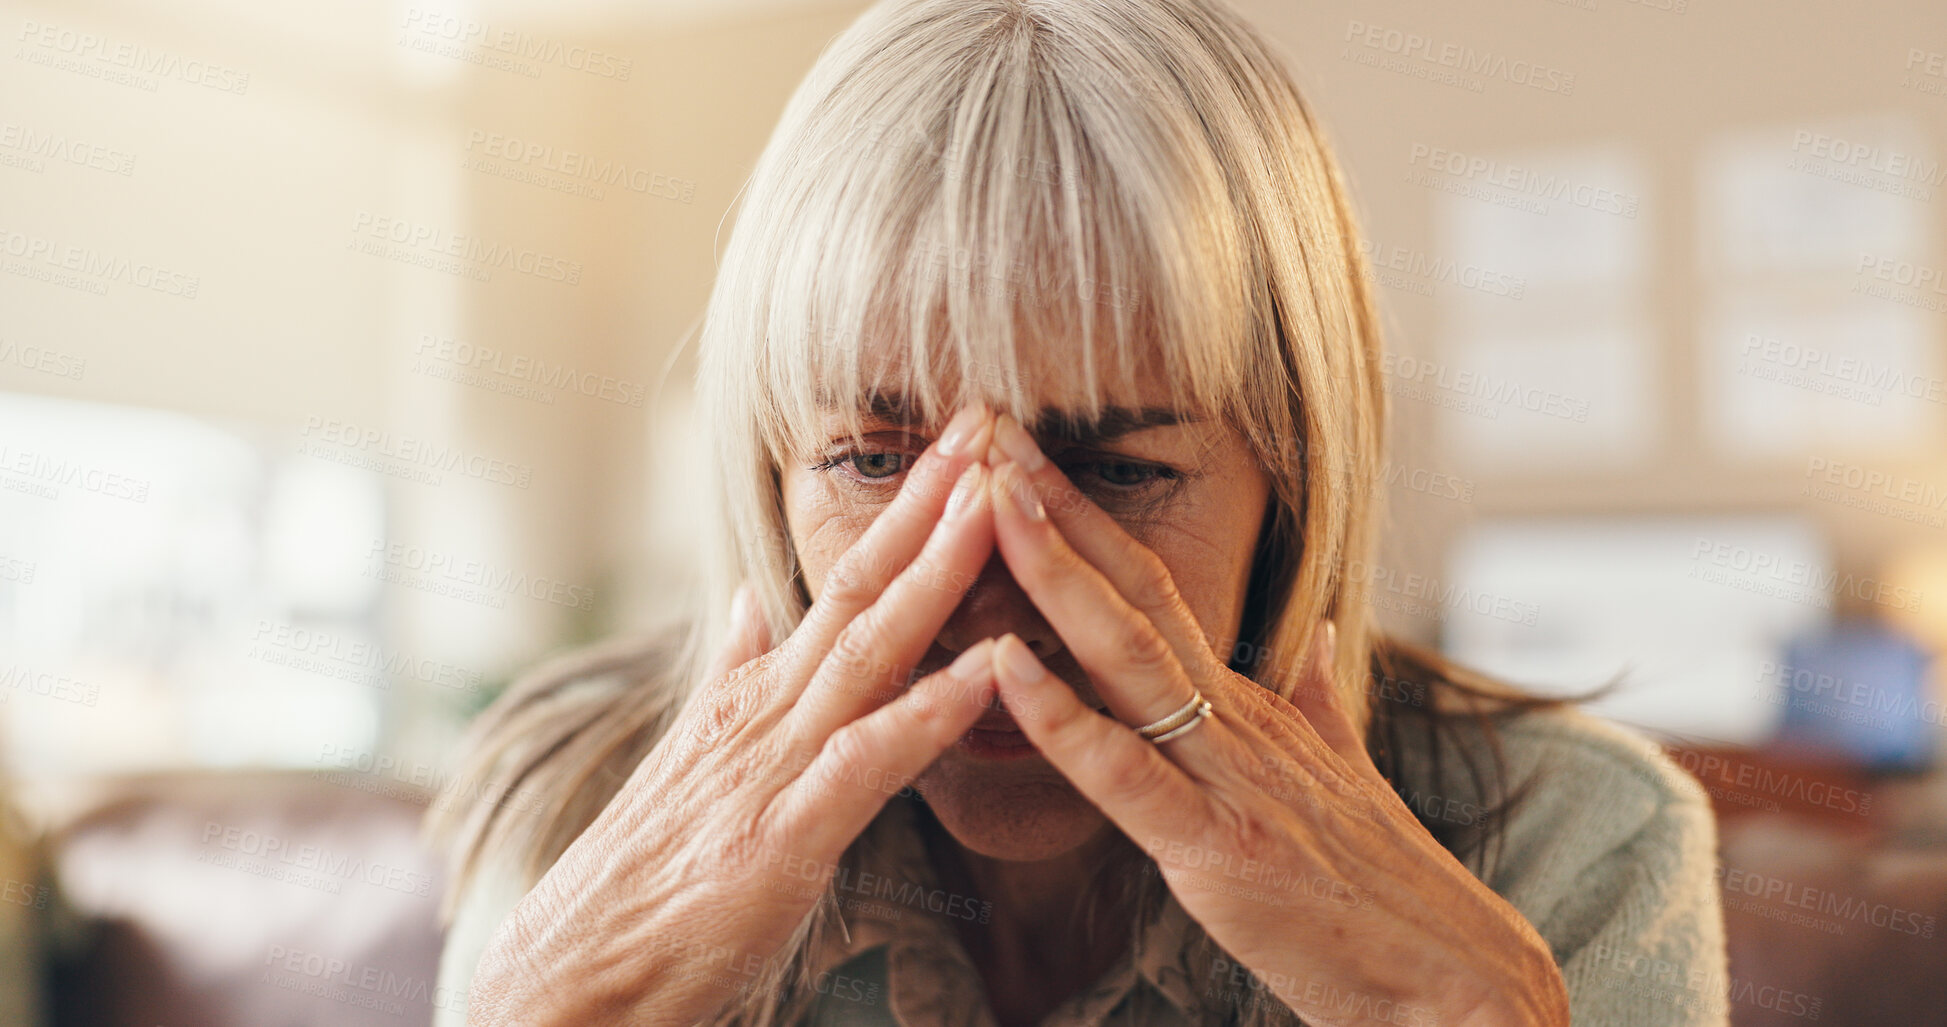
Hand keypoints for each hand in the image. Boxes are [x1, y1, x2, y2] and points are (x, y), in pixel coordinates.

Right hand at [468, 406, 1007, 1026]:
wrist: (574, 967)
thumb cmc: (650, 873)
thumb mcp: (696, 755)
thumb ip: (733, 672)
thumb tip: (751, 603)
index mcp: (755, 691)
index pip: (845, 580)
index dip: (908, 511)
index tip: (963, 447)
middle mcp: (766, 709)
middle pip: (861, 587)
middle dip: (932, 503)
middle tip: (990, 422)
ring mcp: (772, 765)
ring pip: (869, 651)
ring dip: (939, 573)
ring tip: (999, 505)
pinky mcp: (783, 835)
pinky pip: (868, 762)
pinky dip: (928, 713)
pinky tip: (986, 671)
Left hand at [977, 415, 1569, 1026]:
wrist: (1449, 972)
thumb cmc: (1378, 883)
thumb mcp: (1342, 769)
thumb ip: (1319, 698)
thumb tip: (1322, 634)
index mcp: (1248, 703)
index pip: (1152, 587)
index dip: (1085, 518)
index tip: (1022, 456)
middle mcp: (1234, 718)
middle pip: (1131, 592)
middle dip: (1054, 508)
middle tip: (987, 429)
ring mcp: (1228, 774)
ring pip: (1126, 655)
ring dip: (1053, 572)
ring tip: (992, 501)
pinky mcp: (1215, 844)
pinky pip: (1124, 773)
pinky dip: (1061, 718)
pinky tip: (1003, 667)